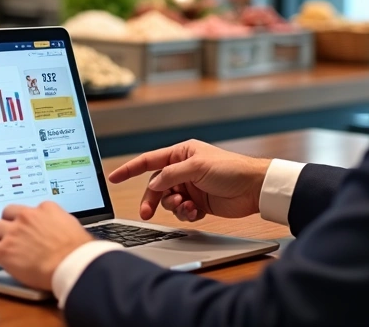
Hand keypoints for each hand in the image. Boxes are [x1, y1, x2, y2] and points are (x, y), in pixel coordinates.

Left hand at [0, 202, 92, 288]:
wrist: (72, 264)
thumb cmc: (78, 251)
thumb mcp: (73, 227)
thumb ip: (60, 224)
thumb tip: (59, 230)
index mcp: (46, 209)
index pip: (29, 209)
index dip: (26, 220)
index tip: (25, 228)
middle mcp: (27, 216)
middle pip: (7, 213)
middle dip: (6, 223)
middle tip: (7, 234)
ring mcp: (13, 232)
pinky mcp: (4, 251)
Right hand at [108, 140, 270, 222]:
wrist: (255, 189)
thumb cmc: (230, 170)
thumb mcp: (196, 167)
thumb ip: (171, 174)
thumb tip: (154, 183)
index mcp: (181, 154)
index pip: (149, 161)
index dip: (130, 169)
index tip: (113, 178)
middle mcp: (184, 170)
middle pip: (156, 186)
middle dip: (152, 199)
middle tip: (147, 213)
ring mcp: (191, 187)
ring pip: (168, 200)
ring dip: (173, 206)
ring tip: (186, 206)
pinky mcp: (199, 203)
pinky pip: (182, 211)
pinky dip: (186, 214)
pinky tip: (196, 212)